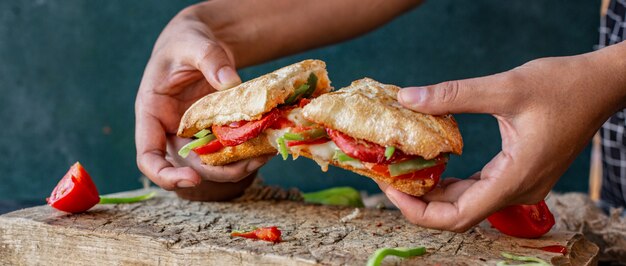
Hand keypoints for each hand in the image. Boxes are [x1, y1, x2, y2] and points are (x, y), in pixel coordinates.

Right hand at [135, 3, 269, 190]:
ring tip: (266, 153)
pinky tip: (268, 142)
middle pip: (189, 166)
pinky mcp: (216, 130)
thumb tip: (231, 82)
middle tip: (252, 161)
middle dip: (220, 171)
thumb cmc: (188, 39)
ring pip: (213, 163)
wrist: (204, 39)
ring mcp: (195, 133)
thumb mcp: (194, 41)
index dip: (166, 175)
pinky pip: (229, 148)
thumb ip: (210, 58)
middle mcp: (171, 130)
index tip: (193, 180)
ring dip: (239, 164)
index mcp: (152, 113)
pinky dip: (248, 149)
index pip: (148, 156)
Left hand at [380, 42, 625, 231]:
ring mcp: (520, 184)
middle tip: (389, 178)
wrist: (601, 86)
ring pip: (468, 202)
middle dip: (420, 201)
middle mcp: (518, 190)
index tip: (391, 190)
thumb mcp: (506, 87)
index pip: (458, 217)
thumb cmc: (564, 86)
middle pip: (459, 214)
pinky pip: (480, 188)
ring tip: (404, 171)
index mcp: (515, 178)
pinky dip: (454, 182)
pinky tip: (434, 165)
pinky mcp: (520, 173)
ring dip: (436, 192)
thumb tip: (408, 98)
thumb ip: (454, 95)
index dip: (419, 210)